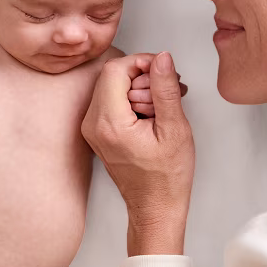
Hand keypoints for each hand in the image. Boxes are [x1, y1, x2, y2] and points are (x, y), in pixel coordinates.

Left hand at [82, 52, 195, 255]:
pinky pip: (112, 101)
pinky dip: (133, 100)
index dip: (142, 62)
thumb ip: (165, 89)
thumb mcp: (174, 128)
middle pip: (112, 76)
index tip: (162, 70)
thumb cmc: (166, 176)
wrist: (156, 207)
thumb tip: (162, 58)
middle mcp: (93, 124)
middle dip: (143, 77)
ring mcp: (93, 129)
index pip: (115, 69)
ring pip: (112, 86)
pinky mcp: (98, 132)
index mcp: (109, 123)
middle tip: (168, 92)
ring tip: (163, 107)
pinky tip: (152, 114)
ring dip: (140, 88)